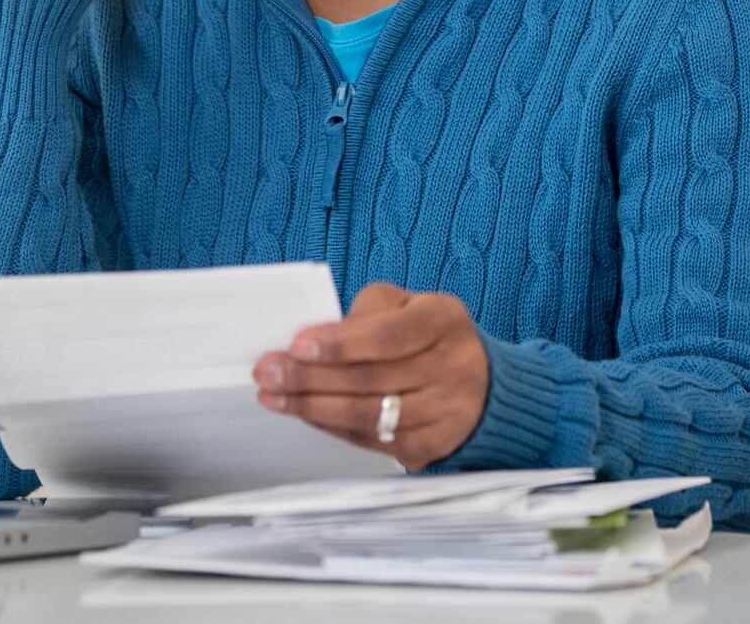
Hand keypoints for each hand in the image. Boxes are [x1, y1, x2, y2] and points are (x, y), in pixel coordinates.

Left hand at [251, 282, 490, 469]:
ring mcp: (447, 411)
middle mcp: (454, 366)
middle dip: (309, 377)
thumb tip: (312, 340)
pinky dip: (333, 428)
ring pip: (368, 416)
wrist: (481, 381)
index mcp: (444, 320)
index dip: (340, 343)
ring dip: (312, 407)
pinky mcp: (433, 445)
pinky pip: (373, 442)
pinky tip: (308, 414)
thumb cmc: (430, 336)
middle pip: (370, 380)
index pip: (388, 335)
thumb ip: (364, 314)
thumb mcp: (406, 304)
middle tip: (268, 372)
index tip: (297, 345)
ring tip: (275, 396)